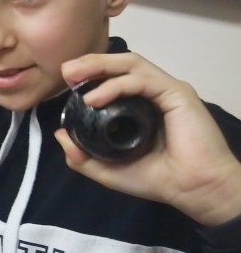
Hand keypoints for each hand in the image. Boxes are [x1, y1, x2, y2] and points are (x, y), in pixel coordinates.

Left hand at [56, 52, 240, 226]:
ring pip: (131, 64)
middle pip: (120, 65)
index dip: (90, 74)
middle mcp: (152, 94)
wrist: (192, 190)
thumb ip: (82, 156)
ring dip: (100, 65)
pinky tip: (95, 98)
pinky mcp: (177, 93)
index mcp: (139, 106)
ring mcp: (166, 91)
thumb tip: (59, 134)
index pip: (113, 78)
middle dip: (90, 63)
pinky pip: (142, 81)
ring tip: (75, 75)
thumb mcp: (108, 170)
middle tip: (66, 70)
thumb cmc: (157, 179)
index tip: (66, 80)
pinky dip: (116, 85)